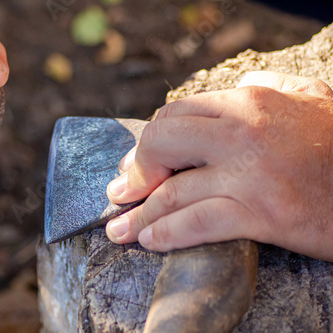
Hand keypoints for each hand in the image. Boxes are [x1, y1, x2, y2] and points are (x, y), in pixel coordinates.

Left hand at [106, 71, 332, 260]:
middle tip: (121, 192)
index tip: (137, 163)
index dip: (149, 142)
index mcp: (251, 102)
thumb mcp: (310, 99)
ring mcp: (251, 174)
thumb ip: (270, 87)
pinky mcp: (263, 213)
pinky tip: (149, 240)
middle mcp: (244, 132)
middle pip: (161, 144)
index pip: (176, 115)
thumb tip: (236, 86)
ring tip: (118, 228)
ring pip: (172, 191)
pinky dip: (165, 234)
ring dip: (136, 213)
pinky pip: (197, 223)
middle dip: (134, 172)